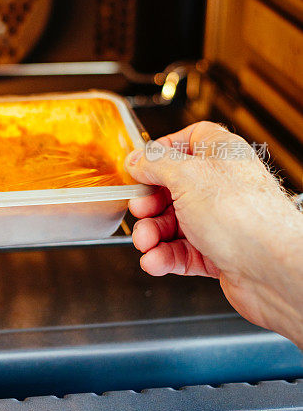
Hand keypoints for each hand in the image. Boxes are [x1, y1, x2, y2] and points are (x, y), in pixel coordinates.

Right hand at [125, 122, 302, 347]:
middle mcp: (223, 186)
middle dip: (149, 203)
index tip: (140, 165)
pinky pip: (182, 251)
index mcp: (221, 156)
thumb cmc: (243, 216)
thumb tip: (137, 158)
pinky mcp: (218, 253)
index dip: (162, 152)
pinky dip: (164, 256)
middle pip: (173, 187)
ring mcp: (221, 221)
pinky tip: (155, 260)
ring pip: (174, 223)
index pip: (189, 141)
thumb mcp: (186, 176)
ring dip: (152, 234)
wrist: (272, 268)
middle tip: (139, 209)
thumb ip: (155, 164)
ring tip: (145, 242)